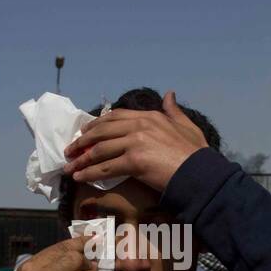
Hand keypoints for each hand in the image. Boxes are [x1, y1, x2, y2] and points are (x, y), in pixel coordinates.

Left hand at [62, 90, 206, 192]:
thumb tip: (169, 93)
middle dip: (83, 140)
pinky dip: (89, 172)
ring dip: (81, 159)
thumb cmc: (197, 155)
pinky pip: (106, 167)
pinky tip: (79, 177)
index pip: (116, 116)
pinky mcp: (135, 160)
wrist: (201, 174)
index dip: (98, 124)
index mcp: (151, 116)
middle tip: (71, 150)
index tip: (86, 131)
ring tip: (69, 166)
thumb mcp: (187, 126)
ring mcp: (136, 142)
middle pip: (103, 131)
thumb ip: (174, 110)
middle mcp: (141, 125)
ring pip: (100, 149)